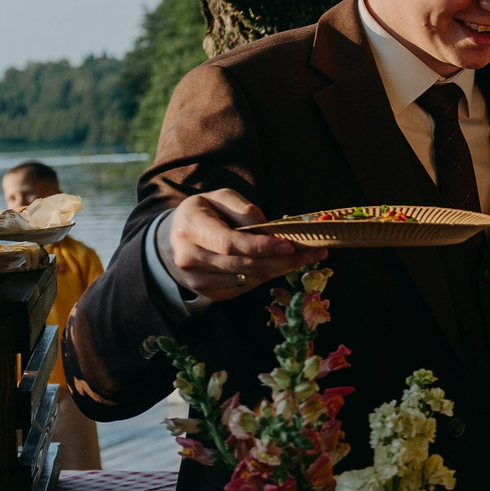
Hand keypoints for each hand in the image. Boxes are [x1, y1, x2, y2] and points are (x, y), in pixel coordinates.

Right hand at [163, 190, 319, 298]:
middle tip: (313, 252)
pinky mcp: (208, 293)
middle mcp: (189, 258)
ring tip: (306, 257)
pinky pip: (244, 287)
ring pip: (247, 279)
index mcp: (190, 228)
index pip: (229, 243)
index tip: (289, 246)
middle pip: (243, 265)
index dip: (261, 247)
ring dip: (280, 269)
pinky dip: (266, 276)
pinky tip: (282, 265)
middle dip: (281, 261)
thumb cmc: (204, 213)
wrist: (176, 238)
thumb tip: (268, 228)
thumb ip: (242, 208)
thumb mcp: (219, 198)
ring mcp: (197, 280)